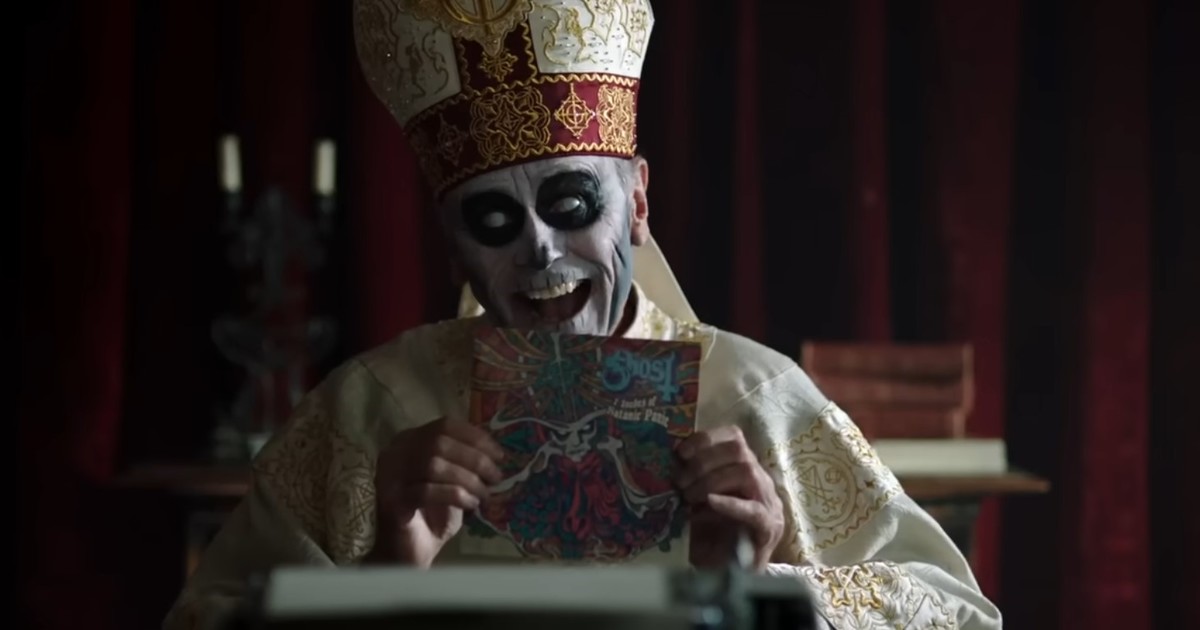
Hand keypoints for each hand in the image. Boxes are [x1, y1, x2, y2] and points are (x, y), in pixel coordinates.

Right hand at [366, 418, 504, 566]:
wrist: (408, 552)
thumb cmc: (432, 515)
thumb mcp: (454, 482)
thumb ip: (466, 463)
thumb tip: (497, 454)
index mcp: (410, 441)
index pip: (444, 425)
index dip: (475, 437)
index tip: (499, 455)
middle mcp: (395, 453)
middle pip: (439, 443)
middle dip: (475, 459)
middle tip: (496, 477)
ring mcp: (389, 476)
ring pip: (433, 465)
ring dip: (467, 479)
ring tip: (484, 495)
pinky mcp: (391, 501)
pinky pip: (426, 491)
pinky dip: (454, 495)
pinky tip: (470, 505)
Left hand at [676, 425, 784, 570]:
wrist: (728, 577)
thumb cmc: (711, 538)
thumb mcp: (697, 503)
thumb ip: (690, 481)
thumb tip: (666, 463)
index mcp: (744, 470)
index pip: (734, 438)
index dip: (706, 439)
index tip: (680, 452)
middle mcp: (759, 481)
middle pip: (738, 451)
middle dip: (704, 461)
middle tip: (680, 482)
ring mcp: (767, 503)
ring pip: (746, 472)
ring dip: (711, 480)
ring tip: (690, 497)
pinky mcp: (768, 528)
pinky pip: (753, 509)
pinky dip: (730, 503)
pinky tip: (711, 503)